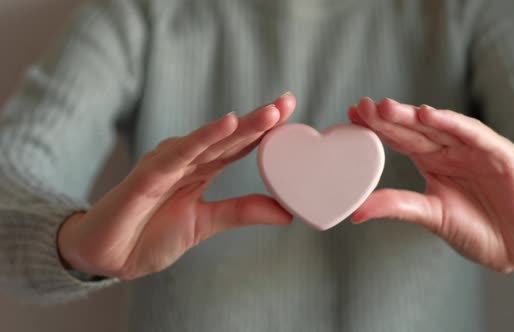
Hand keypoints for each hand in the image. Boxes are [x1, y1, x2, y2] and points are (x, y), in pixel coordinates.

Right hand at [58, 92, 295, 279]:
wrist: (107, 258)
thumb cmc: (149, 236)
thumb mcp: (206, 223)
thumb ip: (241, 212)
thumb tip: (286, 213)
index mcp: (202, 170)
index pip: (239, 146)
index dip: (265, 131)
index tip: (291, 114)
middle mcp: (187, 161)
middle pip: (229, 137)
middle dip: (260, 120)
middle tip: (288, 102)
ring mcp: (167, 165)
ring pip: (209, 140)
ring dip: (240, 125)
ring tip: (270, 113)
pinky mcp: (147, 176)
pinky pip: (179, 154)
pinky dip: (202, 138)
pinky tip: (226, 124)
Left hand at [348, 97, 513, 272]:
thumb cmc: (476, 229)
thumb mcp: (430, 215)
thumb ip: (397, 206)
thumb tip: (356, 211)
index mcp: (432, 161)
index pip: (400, 138)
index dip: (377, 127)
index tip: (350, 116)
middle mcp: (451, 150)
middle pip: (415, 128)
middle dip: (389, 117)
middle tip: (362, 107)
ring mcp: (475, 149)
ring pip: (441, 126)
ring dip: (414, 116)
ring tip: (388, 108)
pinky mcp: (500, 155)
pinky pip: (475, 135)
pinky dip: (454, 123)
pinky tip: (431, 115)